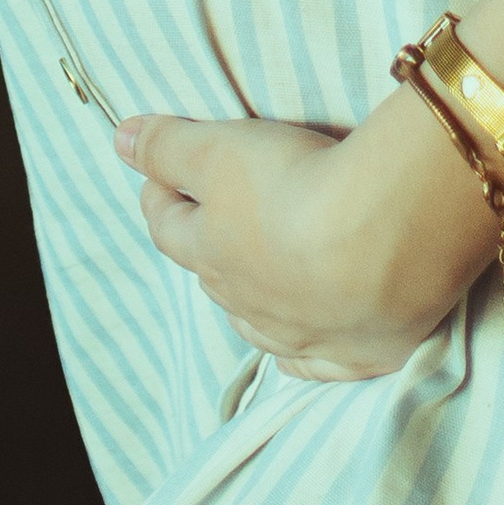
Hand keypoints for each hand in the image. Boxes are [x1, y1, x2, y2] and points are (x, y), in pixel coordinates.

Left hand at [113, 90, 494, 385]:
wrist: (384, 238)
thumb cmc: (293, 185)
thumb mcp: (220, 149)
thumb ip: (168, 146)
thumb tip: (119, 139)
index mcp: (211, 255)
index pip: (168, 228)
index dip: (160, 197)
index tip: (159, 176)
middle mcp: (249, 305)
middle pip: (213, 277)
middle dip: (207, 247)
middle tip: (216, 217)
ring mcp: (303, 337)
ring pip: (260, 325)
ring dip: (252, 300)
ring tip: (257, 275)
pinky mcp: (359, 355)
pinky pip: (319, 365)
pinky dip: (306, 354)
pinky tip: (303, 348)